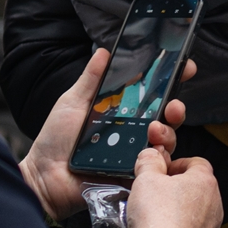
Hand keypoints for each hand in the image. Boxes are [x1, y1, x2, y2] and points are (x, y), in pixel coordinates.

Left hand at [19, 49, 196, 221]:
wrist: (43, 176)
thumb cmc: (55, 140)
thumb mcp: (73, 102)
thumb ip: (92, 79)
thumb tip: (104, 51)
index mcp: (123, 111)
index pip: (154, 94)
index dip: (172, 80)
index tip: (184, 66)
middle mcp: (134, 131)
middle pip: (167, 117)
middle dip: (177, 108)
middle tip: (173, 104)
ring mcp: (135, 153)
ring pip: (166, 140)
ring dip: (168, 132)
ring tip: (154, 129)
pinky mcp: (134, 173)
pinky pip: (155, 166)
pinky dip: (157, 157)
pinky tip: (149, 150)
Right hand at [126, 150, 221, 227]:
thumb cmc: (161, 220)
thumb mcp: (146, 180)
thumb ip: (149, 162)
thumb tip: (149, 155)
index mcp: (204, 179)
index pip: (195, 161)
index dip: (176, 164)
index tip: (162, 169)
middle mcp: (213, 200)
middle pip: (195, 185)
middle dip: (175, 186)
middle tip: (155, 191)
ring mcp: (211, 221)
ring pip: (194, 207)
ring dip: (178, 206)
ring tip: (157, 212)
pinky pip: (192, 225)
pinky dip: (180, 224)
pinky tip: (163, 227)